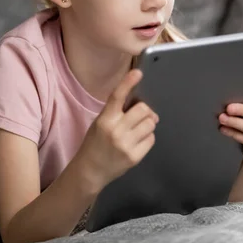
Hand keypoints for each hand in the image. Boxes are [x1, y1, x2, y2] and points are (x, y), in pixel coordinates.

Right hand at [76, 69, 158, 191]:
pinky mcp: (134, 156)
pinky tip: (138, 141)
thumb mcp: (100, 123)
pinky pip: (151, 139)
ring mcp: (126, 144)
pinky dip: (147, 137)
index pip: (117, 96)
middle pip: (143, 109)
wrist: (91, 170)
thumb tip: (142, 105)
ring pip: (150, 124)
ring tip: (138, 130)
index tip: (138, 73)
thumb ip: (117, 112)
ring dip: (147, 124)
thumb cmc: (95, 143)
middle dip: (145, 111)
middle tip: (142, 116)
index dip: (128, 83)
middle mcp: (115, 130)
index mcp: (105, 119)